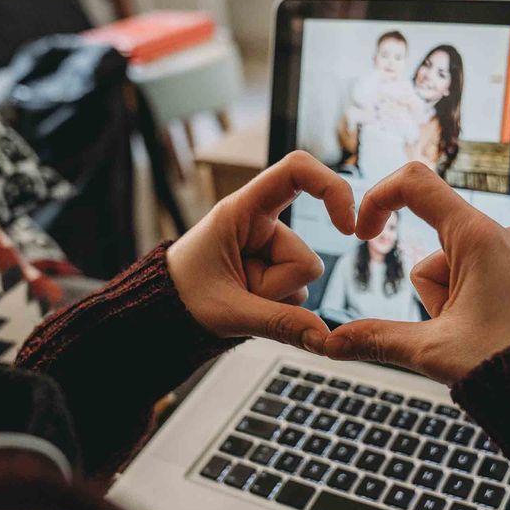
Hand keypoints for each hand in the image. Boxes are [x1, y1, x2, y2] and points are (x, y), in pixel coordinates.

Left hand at [167, 151, 354, 352]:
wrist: (162, 315)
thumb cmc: (180, 299)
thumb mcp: (228, 312)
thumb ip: (279, 324)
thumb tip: (325, 338)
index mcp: (241, 211)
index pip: (295, 171)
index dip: (331, 187)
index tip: (347, 226)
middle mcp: (259, 223)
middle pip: (306, 257)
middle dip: (280, 288)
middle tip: (239, 293)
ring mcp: (268, 247)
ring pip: (303, 280)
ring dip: (275, 299)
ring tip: (238, 298)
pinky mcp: (271, 269)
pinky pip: (296, 293)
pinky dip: (276, 306)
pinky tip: (246, 303)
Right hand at [324, 163, 509, 383]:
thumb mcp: (434, 352)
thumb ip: (378, 340)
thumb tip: (330, 344)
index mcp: (478, 237)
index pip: (415, 185)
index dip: (377, 200)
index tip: (361, 234)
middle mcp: (507, 236)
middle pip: (436, 257)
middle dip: (434, 300)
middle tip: (462, 338)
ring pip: (464, 277)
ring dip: (460, 312)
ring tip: (491, 345)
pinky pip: (494, 287)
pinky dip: (486, 313)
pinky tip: (508, 343)